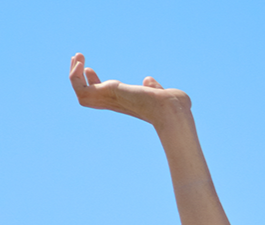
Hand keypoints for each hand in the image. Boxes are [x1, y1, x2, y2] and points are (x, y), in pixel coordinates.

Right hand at [69, 53, 190, 127]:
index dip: (94, 83)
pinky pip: (79, 87)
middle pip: (87, 95)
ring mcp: (108, 101)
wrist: (171, 110)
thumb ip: (154, 88)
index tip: (91, 70)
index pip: (103, 96)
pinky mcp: (105, 95)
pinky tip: (81, 62)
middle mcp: (115, 104)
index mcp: (126, 103)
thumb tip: (149, 81)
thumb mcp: (162, 94)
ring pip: (80, 91)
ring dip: (74, 73)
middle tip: (79, 59)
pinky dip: (75, 75)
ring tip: (78, 56)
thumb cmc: (173, 106)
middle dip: (79, 77)